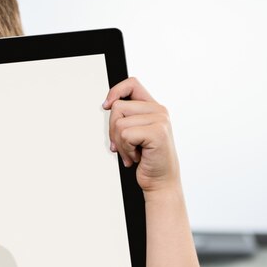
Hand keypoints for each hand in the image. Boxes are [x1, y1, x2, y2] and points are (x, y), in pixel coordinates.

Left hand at [103, 77, 180, 193]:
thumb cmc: (147, 159)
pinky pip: (125, 135)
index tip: (106, 106)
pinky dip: (126, 150)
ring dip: (121, 144)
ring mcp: (160, 120)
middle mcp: (159, 110)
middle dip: (113, 130)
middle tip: (124, 146)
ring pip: (119, 123)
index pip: (132, 84)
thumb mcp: (134, 134)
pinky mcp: (157, 132)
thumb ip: (126, 117)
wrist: (160, 181)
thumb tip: (107, 105)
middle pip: (118, 107)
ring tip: (132, 153)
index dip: (115, 91)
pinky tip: (138, 157)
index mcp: (153, 108)